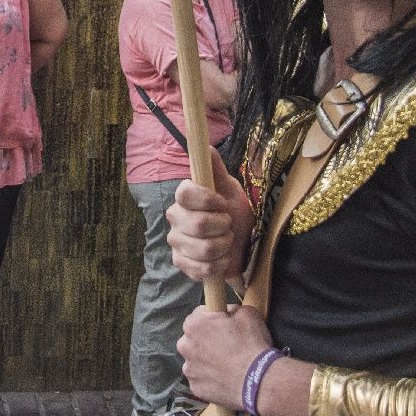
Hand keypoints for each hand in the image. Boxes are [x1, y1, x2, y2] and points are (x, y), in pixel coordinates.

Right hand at [166, 147, 251, 281]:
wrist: (240, 245)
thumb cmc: (233, 214)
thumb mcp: (230, 190)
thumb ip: (216, 170)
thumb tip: (206, 146)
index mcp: (184, 197)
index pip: (184, 193)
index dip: (208, 200)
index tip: (223, 204)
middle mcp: (175, 218)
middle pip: (198, 224)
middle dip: (223, 226)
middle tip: (229, 224)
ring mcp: (176, 242)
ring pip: (203, 248)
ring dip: (224, 246)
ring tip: (227, 242)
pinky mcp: (181, 264)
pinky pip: (202, 269)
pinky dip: (219, 265)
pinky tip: (221, 259)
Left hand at [176, 302, 276, 409]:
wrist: (258, 381)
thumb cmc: (252, 343)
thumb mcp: (247, 313)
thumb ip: (229, 309)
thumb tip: (226, 314)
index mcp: (194, 324)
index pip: (199, 315)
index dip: (213, 319)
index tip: (225, 326)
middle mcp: (185, 346)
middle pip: (193, 339)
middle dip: (205, 340)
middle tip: (226, 346)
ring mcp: (189, 369)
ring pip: (195, 361)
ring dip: (206, 361)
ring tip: (226, 365)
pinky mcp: (195, 388)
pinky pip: (201, 379)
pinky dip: (210, 379)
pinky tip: (225, 379)